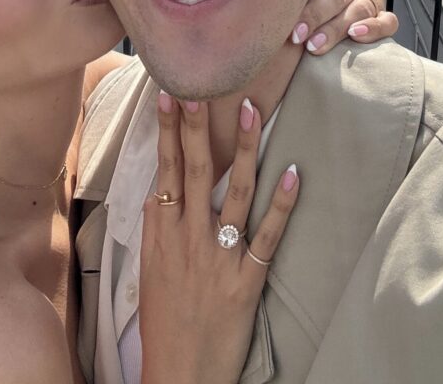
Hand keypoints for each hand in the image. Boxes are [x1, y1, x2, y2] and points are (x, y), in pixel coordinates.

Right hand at [139, 95, 298, 383]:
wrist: (181, 373)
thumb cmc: (164, 319)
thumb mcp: (149, 266)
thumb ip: (157, 225)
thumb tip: (161, 188)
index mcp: (160, 232)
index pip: (163, 168)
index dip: (166, 130)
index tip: (168, 94)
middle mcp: (188, 237)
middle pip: (192, 170)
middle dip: (196, 125)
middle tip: (201, 86)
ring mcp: (219, 256)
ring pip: (233, 191)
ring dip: (243, 149)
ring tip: (252, 111)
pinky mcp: (248, 279)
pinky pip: (268, 234)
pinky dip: (283, 203)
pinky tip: (294, 173)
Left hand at [293, 0, 398, 54]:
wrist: (318, 35)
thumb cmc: (302, 10)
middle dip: (315, 14)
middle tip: (296, 33)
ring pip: (360, 8)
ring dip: (336, 28)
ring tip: (315, 45)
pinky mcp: (383, 17)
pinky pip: (387, 21)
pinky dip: (373, 28)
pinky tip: (355, 35)